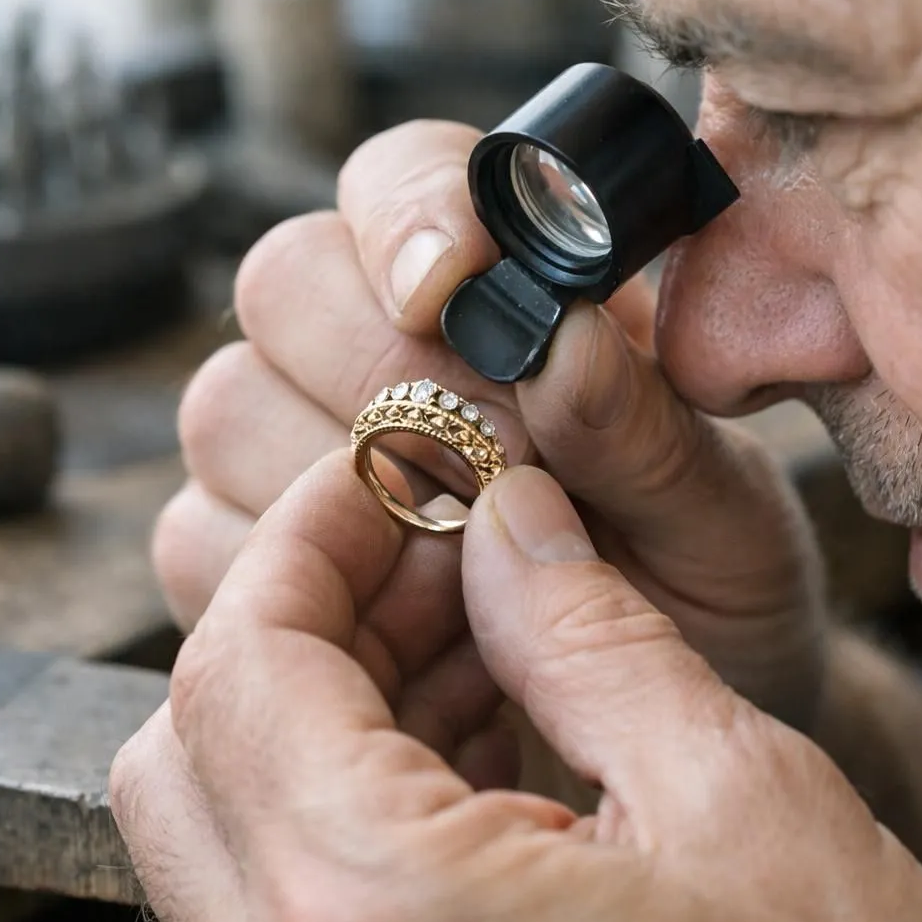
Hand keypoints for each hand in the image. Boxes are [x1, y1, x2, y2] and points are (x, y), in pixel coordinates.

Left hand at [112, 452, 921, 921]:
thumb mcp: (734, 798)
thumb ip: (586, 630)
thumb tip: (504, 515)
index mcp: (370, 911)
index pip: (241, 662)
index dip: (313, 533)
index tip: (392, 470)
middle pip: (203, 740)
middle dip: (319, 613)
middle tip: (448, 549)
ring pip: (239, 817)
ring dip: (340, 699)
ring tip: (484, 630)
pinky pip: (294, 896)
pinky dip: (361, 795)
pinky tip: (484, 737)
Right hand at [154, 120, 825, 729]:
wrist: (660, 743)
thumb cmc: (706, 601)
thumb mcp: (723, 520)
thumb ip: (650, 435)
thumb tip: (564, 343)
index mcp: (503, 285)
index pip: (402, 177)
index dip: (410, 217)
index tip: (447, 290)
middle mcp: (377, 346)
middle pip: (285, 281)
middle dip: (383, 376)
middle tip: (500, 469)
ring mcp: (291, 450)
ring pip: (226, 407)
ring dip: (342, 492)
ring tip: (475, 572)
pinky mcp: (244, 558)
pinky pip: (198, 536)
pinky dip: (296, 586)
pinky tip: (405, 634)